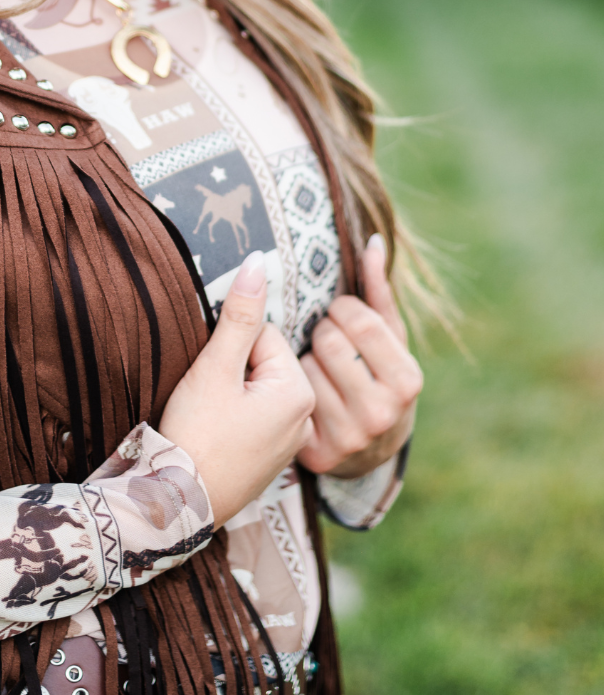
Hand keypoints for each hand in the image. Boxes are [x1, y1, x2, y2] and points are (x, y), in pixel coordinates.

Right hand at [159, 252, 315, 529]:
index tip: (209, 378)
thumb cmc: (196, 435)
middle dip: (230, 369)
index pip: (261, 335)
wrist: (176, 505)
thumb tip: (257, 262)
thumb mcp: (215, 367)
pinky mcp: (269, 461)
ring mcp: (288, 443)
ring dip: (228, 394)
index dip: (226, 347)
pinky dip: (231, 420)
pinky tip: (212, 436)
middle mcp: (305, 418)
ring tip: (207, 418)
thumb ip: (239, 314)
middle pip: (260, 362)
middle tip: (206, 399)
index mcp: (298, 392)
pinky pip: (253, 419)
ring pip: (254, 390)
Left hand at [297, 234, 422, 478]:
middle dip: (322, 332)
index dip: (342, 310)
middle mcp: (383, 414)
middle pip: (329, 343)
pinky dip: (288, 387)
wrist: (371, 449)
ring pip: (304, 369)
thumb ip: (377, 290)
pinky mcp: (319, 454)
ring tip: (315, 366)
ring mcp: (351, 437)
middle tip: (323, 339)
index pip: (362, 322)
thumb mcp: (388, 337)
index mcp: (408, 381)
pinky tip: (298, 390)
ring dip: (303, 359)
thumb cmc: (378, 375)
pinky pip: (288, 399)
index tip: (338, 313)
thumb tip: (371, 240)